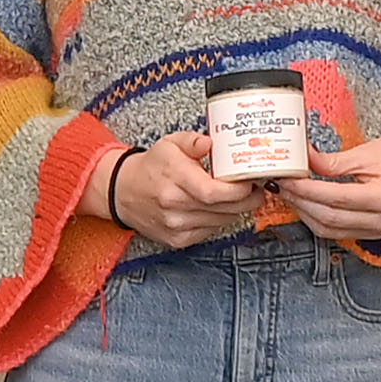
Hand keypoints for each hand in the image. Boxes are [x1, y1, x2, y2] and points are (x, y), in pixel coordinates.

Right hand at [99, 130, 257, 250]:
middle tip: (257, 189)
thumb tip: (210, 143)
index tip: (251, 181)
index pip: (214, 192)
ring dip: (236, 210)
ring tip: (241, 196)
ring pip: (221, 221)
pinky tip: (219, 208)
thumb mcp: (170, 143)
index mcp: (174, 178)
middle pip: (224, 209)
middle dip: (247, 200)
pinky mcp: (177, 240)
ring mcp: (176, 226)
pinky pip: (210, 231)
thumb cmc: (151, 167)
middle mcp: (174, 205)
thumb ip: (192, 141)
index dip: (239, 190)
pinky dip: (220, 219)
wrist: (123, 192)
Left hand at [281, 126, 380, 245]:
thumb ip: (331, 161)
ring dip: (304, 212)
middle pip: (329, 217)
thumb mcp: (365, 153)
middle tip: (280, 184)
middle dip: (300, 201)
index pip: (335, 198)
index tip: (286, 177)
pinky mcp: (372, 232)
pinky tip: (305, 203)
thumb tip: (301, 158)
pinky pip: (336, 232)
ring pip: (329, 229)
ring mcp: (378, 230)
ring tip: (288, 192)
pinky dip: (316, 218)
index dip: (306, 189)